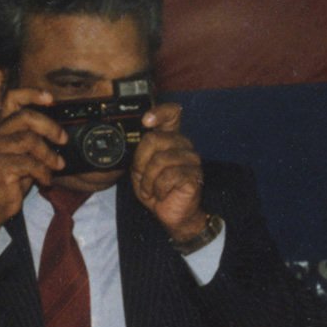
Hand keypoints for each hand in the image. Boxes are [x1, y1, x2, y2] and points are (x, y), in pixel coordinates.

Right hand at [0, 87, 64, 233]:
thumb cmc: (12, 177)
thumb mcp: (25, 154)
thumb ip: (36, 139)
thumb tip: (64, 133)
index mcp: (2, 126)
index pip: (12, 98)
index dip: (31, 94)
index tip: (51, 99)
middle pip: (26, 117)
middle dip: (50, 127)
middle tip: (63, 140)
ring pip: (29, 140)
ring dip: (49, 154)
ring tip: (57, 166)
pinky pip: (28, 163)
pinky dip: (43, 172)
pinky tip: (45, 180)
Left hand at [130, 102, 206, 240]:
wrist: (172, 214)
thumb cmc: (157, 190)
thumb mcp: (140, 167)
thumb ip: (139, 150)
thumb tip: (132, 139)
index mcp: (171, 139)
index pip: (172, 114)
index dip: (159, 112)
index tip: (146, 121)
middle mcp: (184, 145)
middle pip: (154, 138)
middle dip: (140, 161)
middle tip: (141, 176)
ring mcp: (192, 160)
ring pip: (159, 160)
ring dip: (148, 180)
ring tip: (151, 189)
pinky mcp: (194, 176)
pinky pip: (168, 176)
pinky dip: (158, 188)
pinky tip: (161, 194)